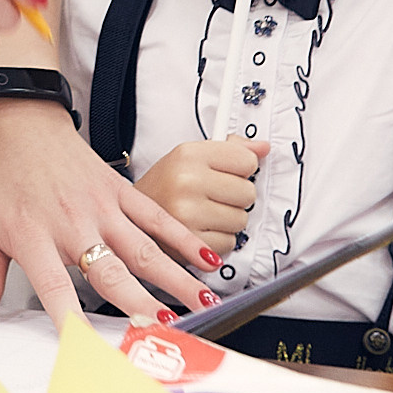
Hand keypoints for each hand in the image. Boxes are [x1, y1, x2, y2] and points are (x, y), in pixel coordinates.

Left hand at [0, 99, 218, 327]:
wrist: (11, 116)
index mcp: (33, 236)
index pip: (55, 288)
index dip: (71, 320)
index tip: (89, 348)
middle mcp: (70, 222)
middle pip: (111, 271)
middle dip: (140, 304)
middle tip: (165, 330)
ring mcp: (99, 205)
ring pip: (144, 248)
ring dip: (176, 278)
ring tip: (203, 304)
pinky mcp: (118, 188)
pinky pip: (155, 216)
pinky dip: (183, 237)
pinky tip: (207, 259)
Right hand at [135, 137, 270, 256]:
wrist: (129, 219)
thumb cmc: (165, 187)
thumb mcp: (189, 157)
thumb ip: (229, 149)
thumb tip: (263, 148)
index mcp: (187, 154)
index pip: (246, 159)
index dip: (240, 169)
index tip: (226, 173)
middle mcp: (186, 180)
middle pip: (248, 192)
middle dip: (235, 197)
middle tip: (212, 196)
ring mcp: (187, 213)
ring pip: (241, 220)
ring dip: (228, 220)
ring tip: (204, 214)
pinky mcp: (189, 243)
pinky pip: (229, 243)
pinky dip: (219, 240)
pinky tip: (200, 230)